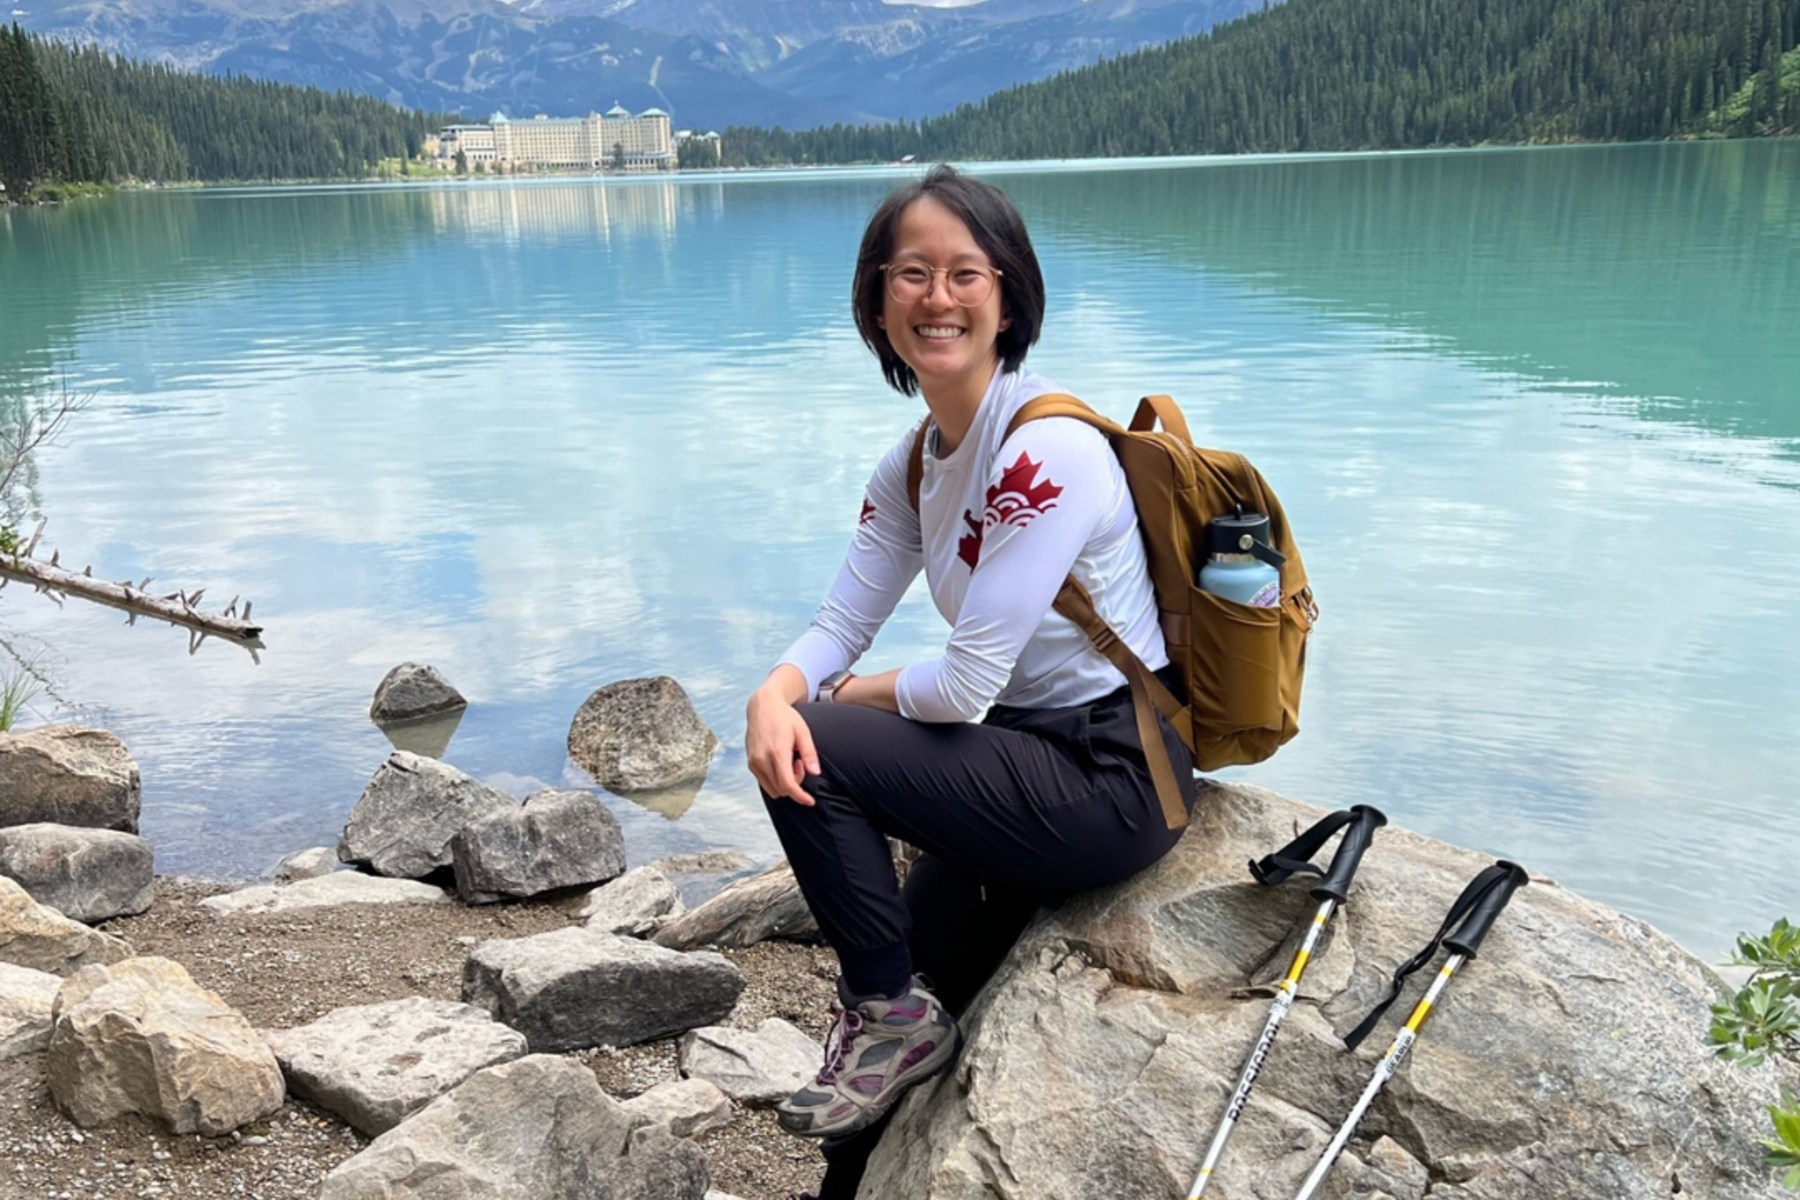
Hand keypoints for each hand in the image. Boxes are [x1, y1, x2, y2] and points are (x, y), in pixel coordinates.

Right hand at [746, 670, 818, 805]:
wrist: (763, 706)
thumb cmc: (785, 717)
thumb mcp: (803, 732)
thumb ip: (809, 754)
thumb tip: (815, 772)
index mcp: (777, 752)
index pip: (788, 785)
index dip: (800, 796)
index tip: (810, 801)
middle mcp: (762, 759)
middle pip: (781, 789)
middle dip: (795, 784)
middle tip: (799, 763)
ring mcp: (754, 762)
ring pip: (771, 789)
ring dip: (784, 783)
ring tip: (790, 762)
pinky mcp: (750, 762)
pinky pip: (764, 781)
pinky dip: (775, 779)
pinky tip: (781, 762)